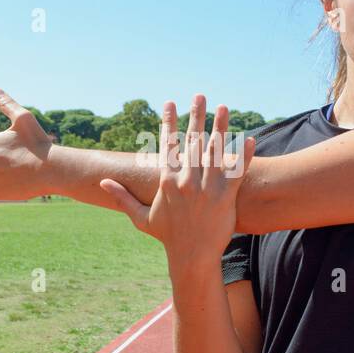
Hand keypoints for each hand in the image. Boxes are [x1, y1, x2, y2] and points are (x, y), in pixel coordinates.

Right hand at [99, 94, 254, 265]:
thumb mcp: (141, 217)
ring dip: (221, 127)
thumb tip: (103, 182)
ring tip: (224, 107)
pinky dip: (243, 155)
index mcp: (167, 181)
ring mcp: (208, 188)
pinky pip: (237, 172)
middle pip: (193, 141)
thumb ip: (122, 197)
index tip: (170, 103)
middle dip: (196, 115)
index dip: (169, 121)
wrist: (192, 257)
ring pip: (216, 151)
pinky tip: (250, 138)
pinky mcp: (226, 197)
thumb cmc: (167, 236)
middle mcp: (187, 181)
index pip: (167, 145)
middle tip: (200, 95)